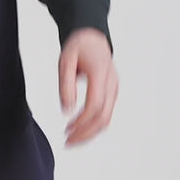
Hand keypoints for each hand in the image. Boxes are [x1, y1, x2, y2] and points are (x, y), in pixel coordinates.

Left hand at [59, 28, 117, 146]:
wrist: (92, 36)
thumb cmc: (78, 47)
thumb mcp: (65, 61)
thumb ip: (66, 85)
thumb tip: (67, 110)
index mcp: (100, 72)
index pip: (95, 105)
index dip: (82, 121)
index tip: (67, 129)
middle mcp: (111, 82)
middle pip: (104, 117)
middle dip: (86, 133)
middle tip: (67, 142)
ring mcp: (114, 88)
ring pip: (107, 118)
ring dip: (90, 132)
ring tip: (71, 139)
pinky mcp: (112, 92)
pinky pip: (106, 113)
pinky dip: (93, 125)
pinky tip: (79, 128)